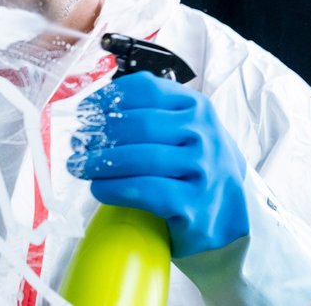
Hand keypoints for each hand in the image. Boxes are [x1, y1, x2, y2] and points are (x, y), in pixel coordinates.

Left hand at [67, 71, 248, 257]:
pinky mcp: (194, 204)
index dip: (108, 97)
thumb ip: (154, 114)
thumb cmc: (198, 171)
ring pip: (138, 157)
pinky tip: (99, 188)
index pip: (146, 89)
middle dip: (99, 133)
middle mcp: (203, 134)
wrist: (232, 222)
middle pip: (138, 124)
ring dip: (99, 161)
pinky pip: (143, 190)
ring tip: (78, 166)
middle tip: (77, 142)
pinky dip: (114, 188)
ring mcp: (202, 169)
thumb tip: (95, 111)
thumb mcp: (187, 131)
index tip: (85, 109)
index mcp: (196, 107)